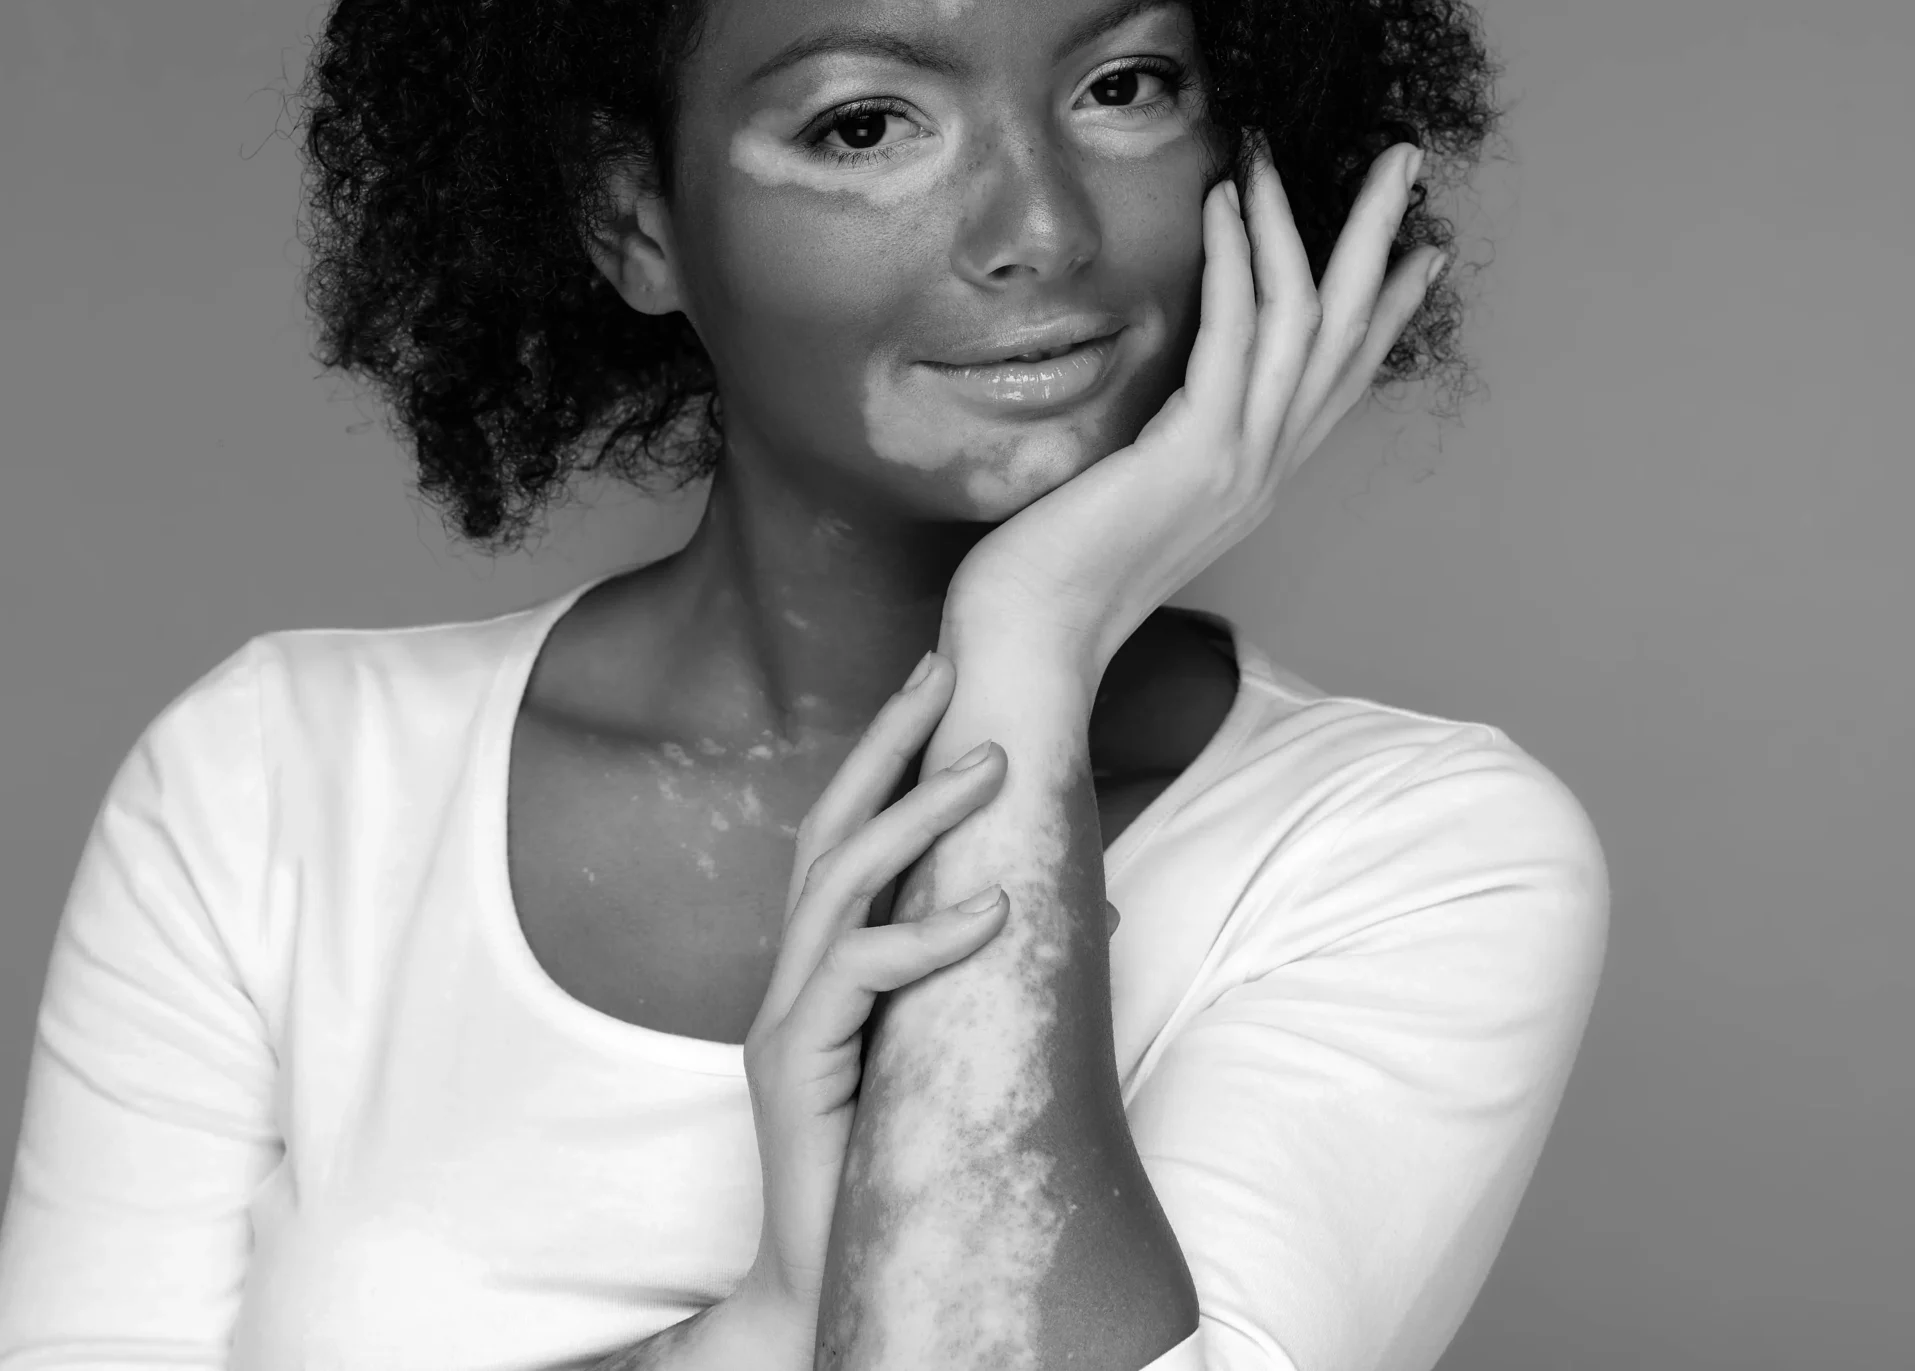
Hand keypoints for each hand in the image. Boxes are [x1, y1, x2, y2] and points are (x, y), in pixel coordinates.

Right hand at [733, 650, 1013, 1323]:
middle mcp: (792, 978)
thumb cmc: (899, 1163)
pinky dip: (926, 934)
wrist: (838, 1280)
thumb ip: (993, 978)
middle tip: (945, 669)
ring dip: (918, 817)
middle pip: (828, 829)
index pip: (849, 835)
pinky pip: (857, 977)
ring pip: (837, 883)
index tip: (938, 682)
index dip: (889, 755)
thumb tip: (1094, 913)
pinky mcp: (792, 1069)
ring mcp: (785, 1020)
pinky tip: (993, 910)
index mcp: (824, 967)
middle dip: (886, 743)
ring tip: (992, 767)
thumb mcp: (954, 1050)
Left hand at [940, 133, 1441, 679]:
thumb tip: (1156, 405)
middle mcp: (1267, 468)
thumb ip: (1164, 446)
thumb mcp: (1131, 496)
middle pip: (1351, 333)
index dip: (1389, 309)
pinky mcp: (1197, 452)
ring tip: (1281, 149)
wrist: (1034, 643)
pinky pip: (1234, 333)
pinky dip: (1236, 257)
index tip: (1423, 250)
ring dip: (1300, 222)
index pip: (1342, 378)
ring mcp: (1241, 462)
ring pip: (1307, 319)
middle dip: (1380, 238)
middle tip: (1407, 159)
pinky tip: (1227, 200)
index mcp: (1258, 479)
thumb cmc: (1056, 574)